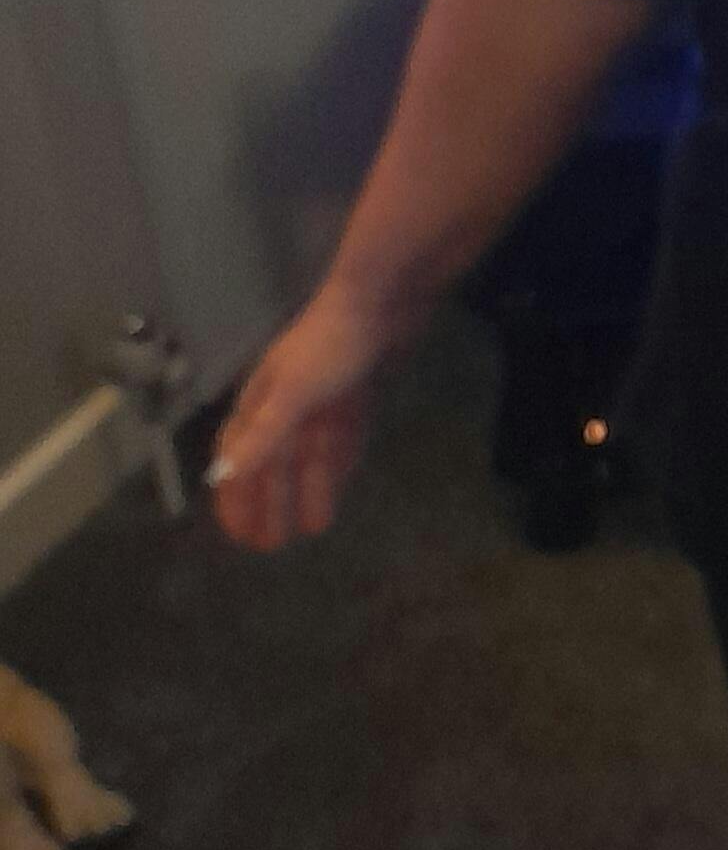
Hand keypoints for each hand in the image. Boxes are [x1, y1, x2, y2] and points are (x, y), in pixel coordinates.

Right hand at [206, 278, 417, 551]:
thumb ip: (264, 434)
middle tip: (270, 546)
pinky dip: (335, 468)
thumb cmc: (330, 346)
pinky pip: (340, 443)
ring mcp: (322, 402)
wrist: (381, 302)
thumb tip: (225, 475)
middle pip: (275, 464)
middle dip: (269, 503)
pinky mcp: (354, 397)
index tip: (238, 534)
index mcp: (262, 402)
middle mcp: (287, 404)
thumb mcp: (292, 393)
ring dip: (306, 491)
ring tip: (310, 530)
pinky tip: (337, 491)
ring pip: (309, 458)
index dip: (236, 495)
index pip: (240, 458)